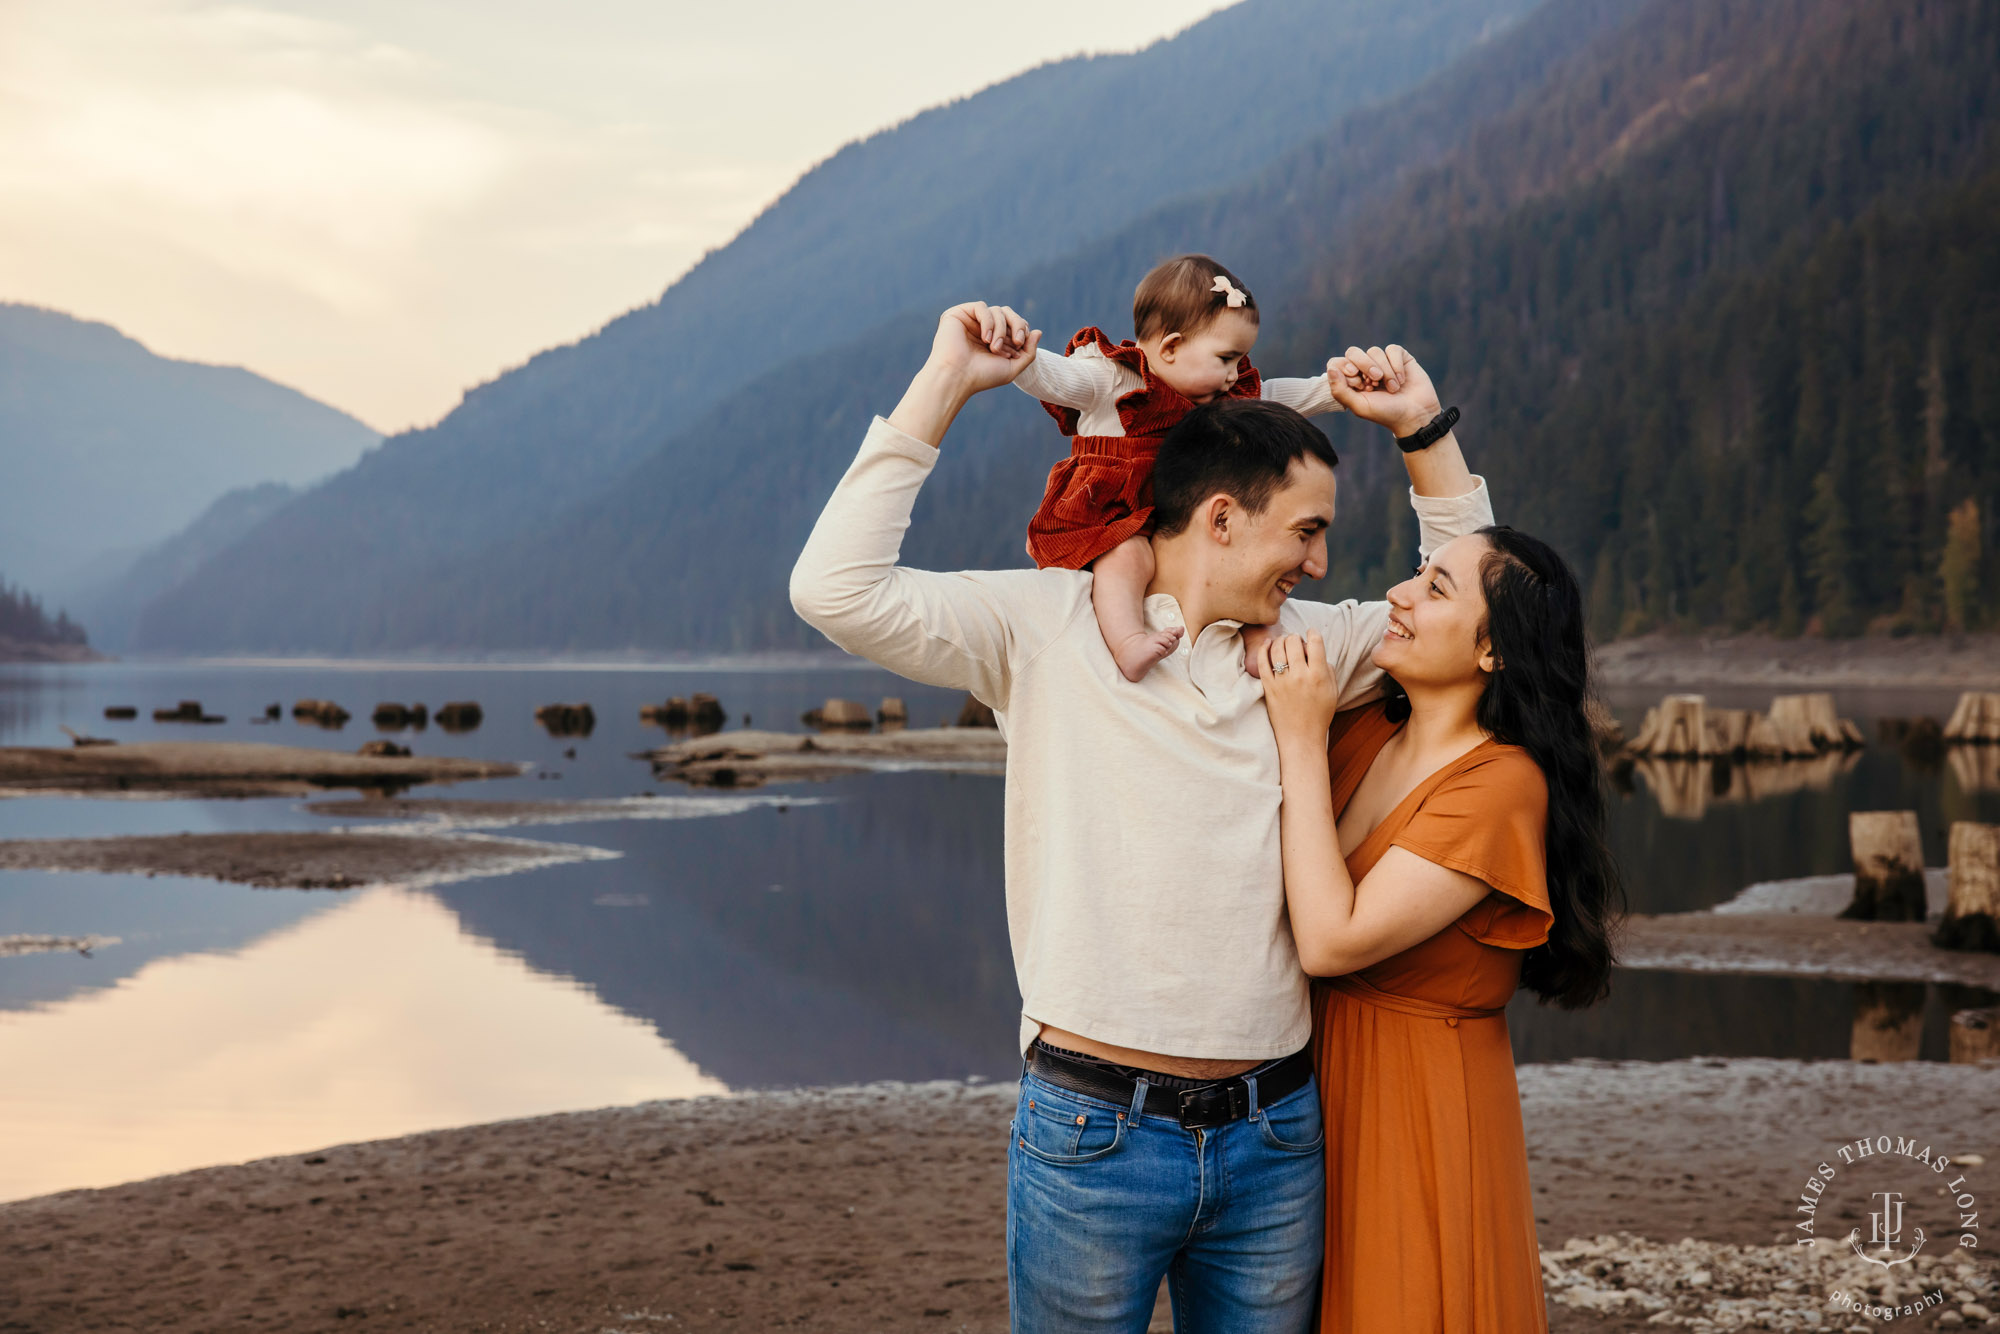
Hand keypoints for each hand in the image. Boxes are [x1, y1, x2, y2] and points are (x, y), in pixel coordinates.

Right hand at [928, 302, 1040, 393]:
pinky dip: (988, 322)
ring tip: (994, 348)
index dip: (1022, 332)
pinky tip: (985, 338)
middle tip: (1017, 341)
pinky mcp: (958, 314)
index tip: (1018, 349)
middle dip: (1017, 325)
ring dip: (1000, 329)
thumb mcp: (1012, 368)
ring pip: (997, 310)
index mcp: (994, 339)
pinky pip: (982, 307)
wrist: (957, 378)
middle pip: (1008, 313)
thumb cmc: (981, 377)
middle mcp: (983, 328)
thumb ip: (1029, 352)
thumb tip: (1038, 331)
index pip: (1015, 325)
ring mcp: (970, 321)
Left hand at [1260, 631, 1338, 743]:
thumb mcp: (1333, 692)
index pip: (1315, 643)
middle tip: (1296, 641)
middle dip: (1296, 637)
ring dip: (1281, 640)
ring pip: (1278, 648)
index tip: (1311, 633)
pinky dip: (1264, 649)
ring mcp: (1282, 682)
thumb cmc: (1319, 715)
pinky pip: (1262, 662)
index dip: (1313, 633)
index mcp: (1319, 676)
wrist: (1301, 737)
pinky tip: (1268, 644)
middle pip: (1294, 642)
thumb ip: (1328, 669)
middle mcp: (1300, 676)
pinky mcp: (1269, 687)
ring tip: (1283, 642)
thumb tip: (1317, 652)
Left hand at [1325, 344, 1441, 437]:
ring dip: (1384, 371)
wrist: (1416, 415)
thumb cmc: (1386, 413)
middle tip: (1375, 382)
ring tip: (1393, 388)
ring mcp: (1382, 362)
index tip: (1357, 382)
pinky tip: (1402, 380)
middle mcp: (1364, 369)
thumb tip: (1331, 369)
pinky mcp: (1400, 358)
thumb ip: (1340, 390)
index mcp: (1351, 381)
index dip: (1345, 368)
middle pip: (1353, 352)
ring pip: (1374, 351)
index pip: (1337, 363)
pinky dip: (1396, 364)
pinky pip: (1392, 349)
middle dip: (1364, 365)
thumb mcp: (1360, 406)